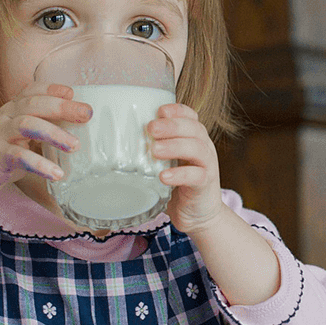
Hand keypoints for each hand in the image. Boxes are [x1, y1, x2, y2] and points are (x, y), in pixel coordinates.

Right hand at [0, 82, 89, 198]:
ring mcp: (0, 134)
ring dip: (54, 134)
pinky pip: (20, 157)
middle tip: (87, 114)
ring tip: (75, 146)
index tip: (72, 92)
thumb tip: (78, 134)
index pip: (31, 90)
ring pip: (28, 125)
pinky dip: (40, 164)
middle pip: (34, 103)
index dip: (51, 88)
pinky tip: (57, 174)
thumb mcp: (19, 137)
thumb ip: (41, 131)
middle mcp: (6, 117)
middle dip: (62, 107)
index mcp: (13, 110)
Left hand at [149, 103, 226, 233]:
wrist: (200, 214)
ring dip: (175, 146)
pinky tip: (164, 176)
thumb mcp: (166, 163)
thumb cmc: (177, 185)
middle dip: (172, 126)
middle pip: (194, 128)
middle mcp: (204, 148)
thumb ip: (154, 149)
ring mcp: (207, 166)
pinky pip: (196, 176)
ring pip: (197, 149)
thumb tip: (118, 139)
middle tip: (151, 128)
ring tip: (155, 150)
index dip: (177, 110)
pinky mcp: (205, 185)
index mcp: (194, 138)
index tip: (159, 111)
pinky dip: (180, 175)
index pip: (190, 116)